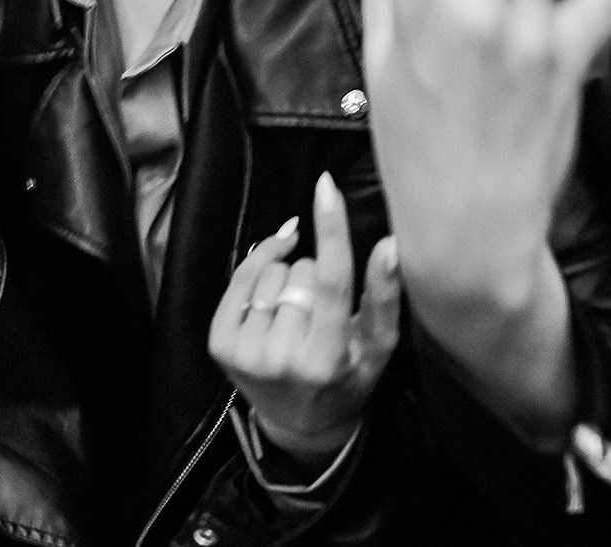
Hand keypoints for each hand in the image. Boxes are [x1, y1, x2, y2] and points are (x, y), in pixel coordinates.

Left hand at [209, 173, 401, 466]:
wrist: (302, 425)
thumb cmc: (350, 376)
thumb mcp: (378, 346)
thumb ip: (385, 296)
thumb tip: (390, 243)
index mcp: (327, 358)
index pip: (330, 282)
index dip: (331, 230)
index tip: (326, 186)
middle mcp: (282, 358)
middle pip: (300, 272)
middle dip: (314, 276)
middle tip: (322, 311)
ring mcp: (245, 353)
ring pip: (270, 272)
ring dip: (285, 279)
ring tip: (296, 313)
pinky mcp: (220, 344)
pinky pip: (240, 278)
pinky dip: (258, 273)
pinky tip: (271, 297)